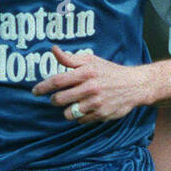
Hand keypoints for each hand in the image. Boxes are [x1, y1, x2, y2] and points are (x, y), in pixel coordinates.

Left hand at [31, 44, 148, 121]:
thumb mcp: (92, 61)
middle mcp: (90, 88)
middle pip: (59, 100)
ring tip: (73, 104)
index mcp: (86, 72)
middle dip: (54, 100)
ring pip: (69, 113)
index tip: (35, 92)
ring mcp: (96, 103)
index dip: (43, 87)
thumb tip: (53, 50)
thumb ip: (71, 59)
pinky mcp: (102, 115)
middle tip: (56, 98)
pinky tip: (86, 109)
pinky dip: (80, 117)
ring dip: (67, 110)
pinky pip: (81, 120)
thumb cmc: (109, 71)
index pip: (57, 81)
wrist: (135, 85)